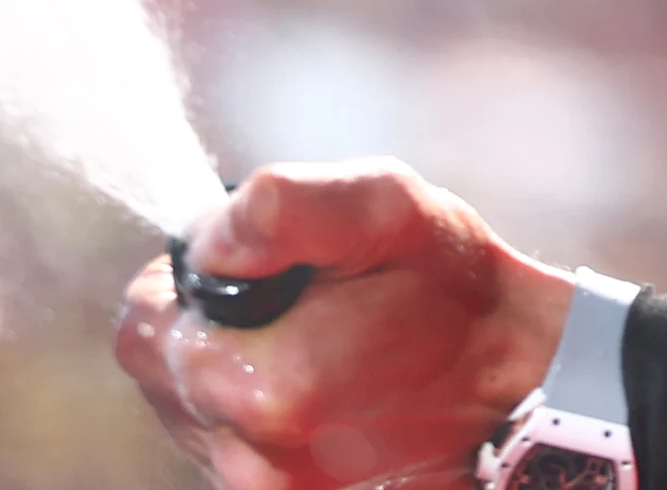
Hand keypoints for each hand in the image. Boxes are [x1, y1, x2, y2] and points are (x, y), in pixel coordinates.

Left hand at [116, 159, 574, 489]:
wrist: (525, 386)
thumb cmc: (453, 291)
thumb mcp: (384, 207)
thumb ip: (281, 207)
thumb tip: (205, 239)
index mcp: (263, 383)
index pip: (141, 322)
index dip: (185, 279)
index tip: (254, 269)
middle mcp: (251, 460)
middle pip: (159, 373)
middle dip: (210, 326)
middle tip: (294, 302)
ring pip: (192, 416)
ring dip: (233, 374)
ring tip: (319, 346)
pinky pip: (233, 450)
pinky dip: (258, 417)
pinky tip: (324, 392)